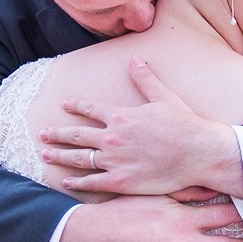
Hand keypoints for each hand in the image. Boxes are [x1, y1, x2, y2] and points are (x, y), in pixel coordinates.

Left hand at [39, 55, 242, 197]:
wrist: (199, 153)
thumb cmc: (184, 124)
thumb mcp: (164, 97)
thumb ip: (145, 79)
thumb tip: (135, 59)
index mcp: (121, 116)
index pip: (91, 108)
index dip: (76, 105)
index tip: (65, 104)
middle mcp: (112, 138)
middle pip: (76, 134)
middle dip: (57, 133)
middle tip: (43, 134)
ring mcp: (114, 161)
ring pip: (78, 158)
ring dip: (59, 156)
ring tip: (45, 154)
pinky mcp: (121, 181)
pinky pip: (92, 182)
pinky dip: (76, 182)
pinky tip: (65, 181)